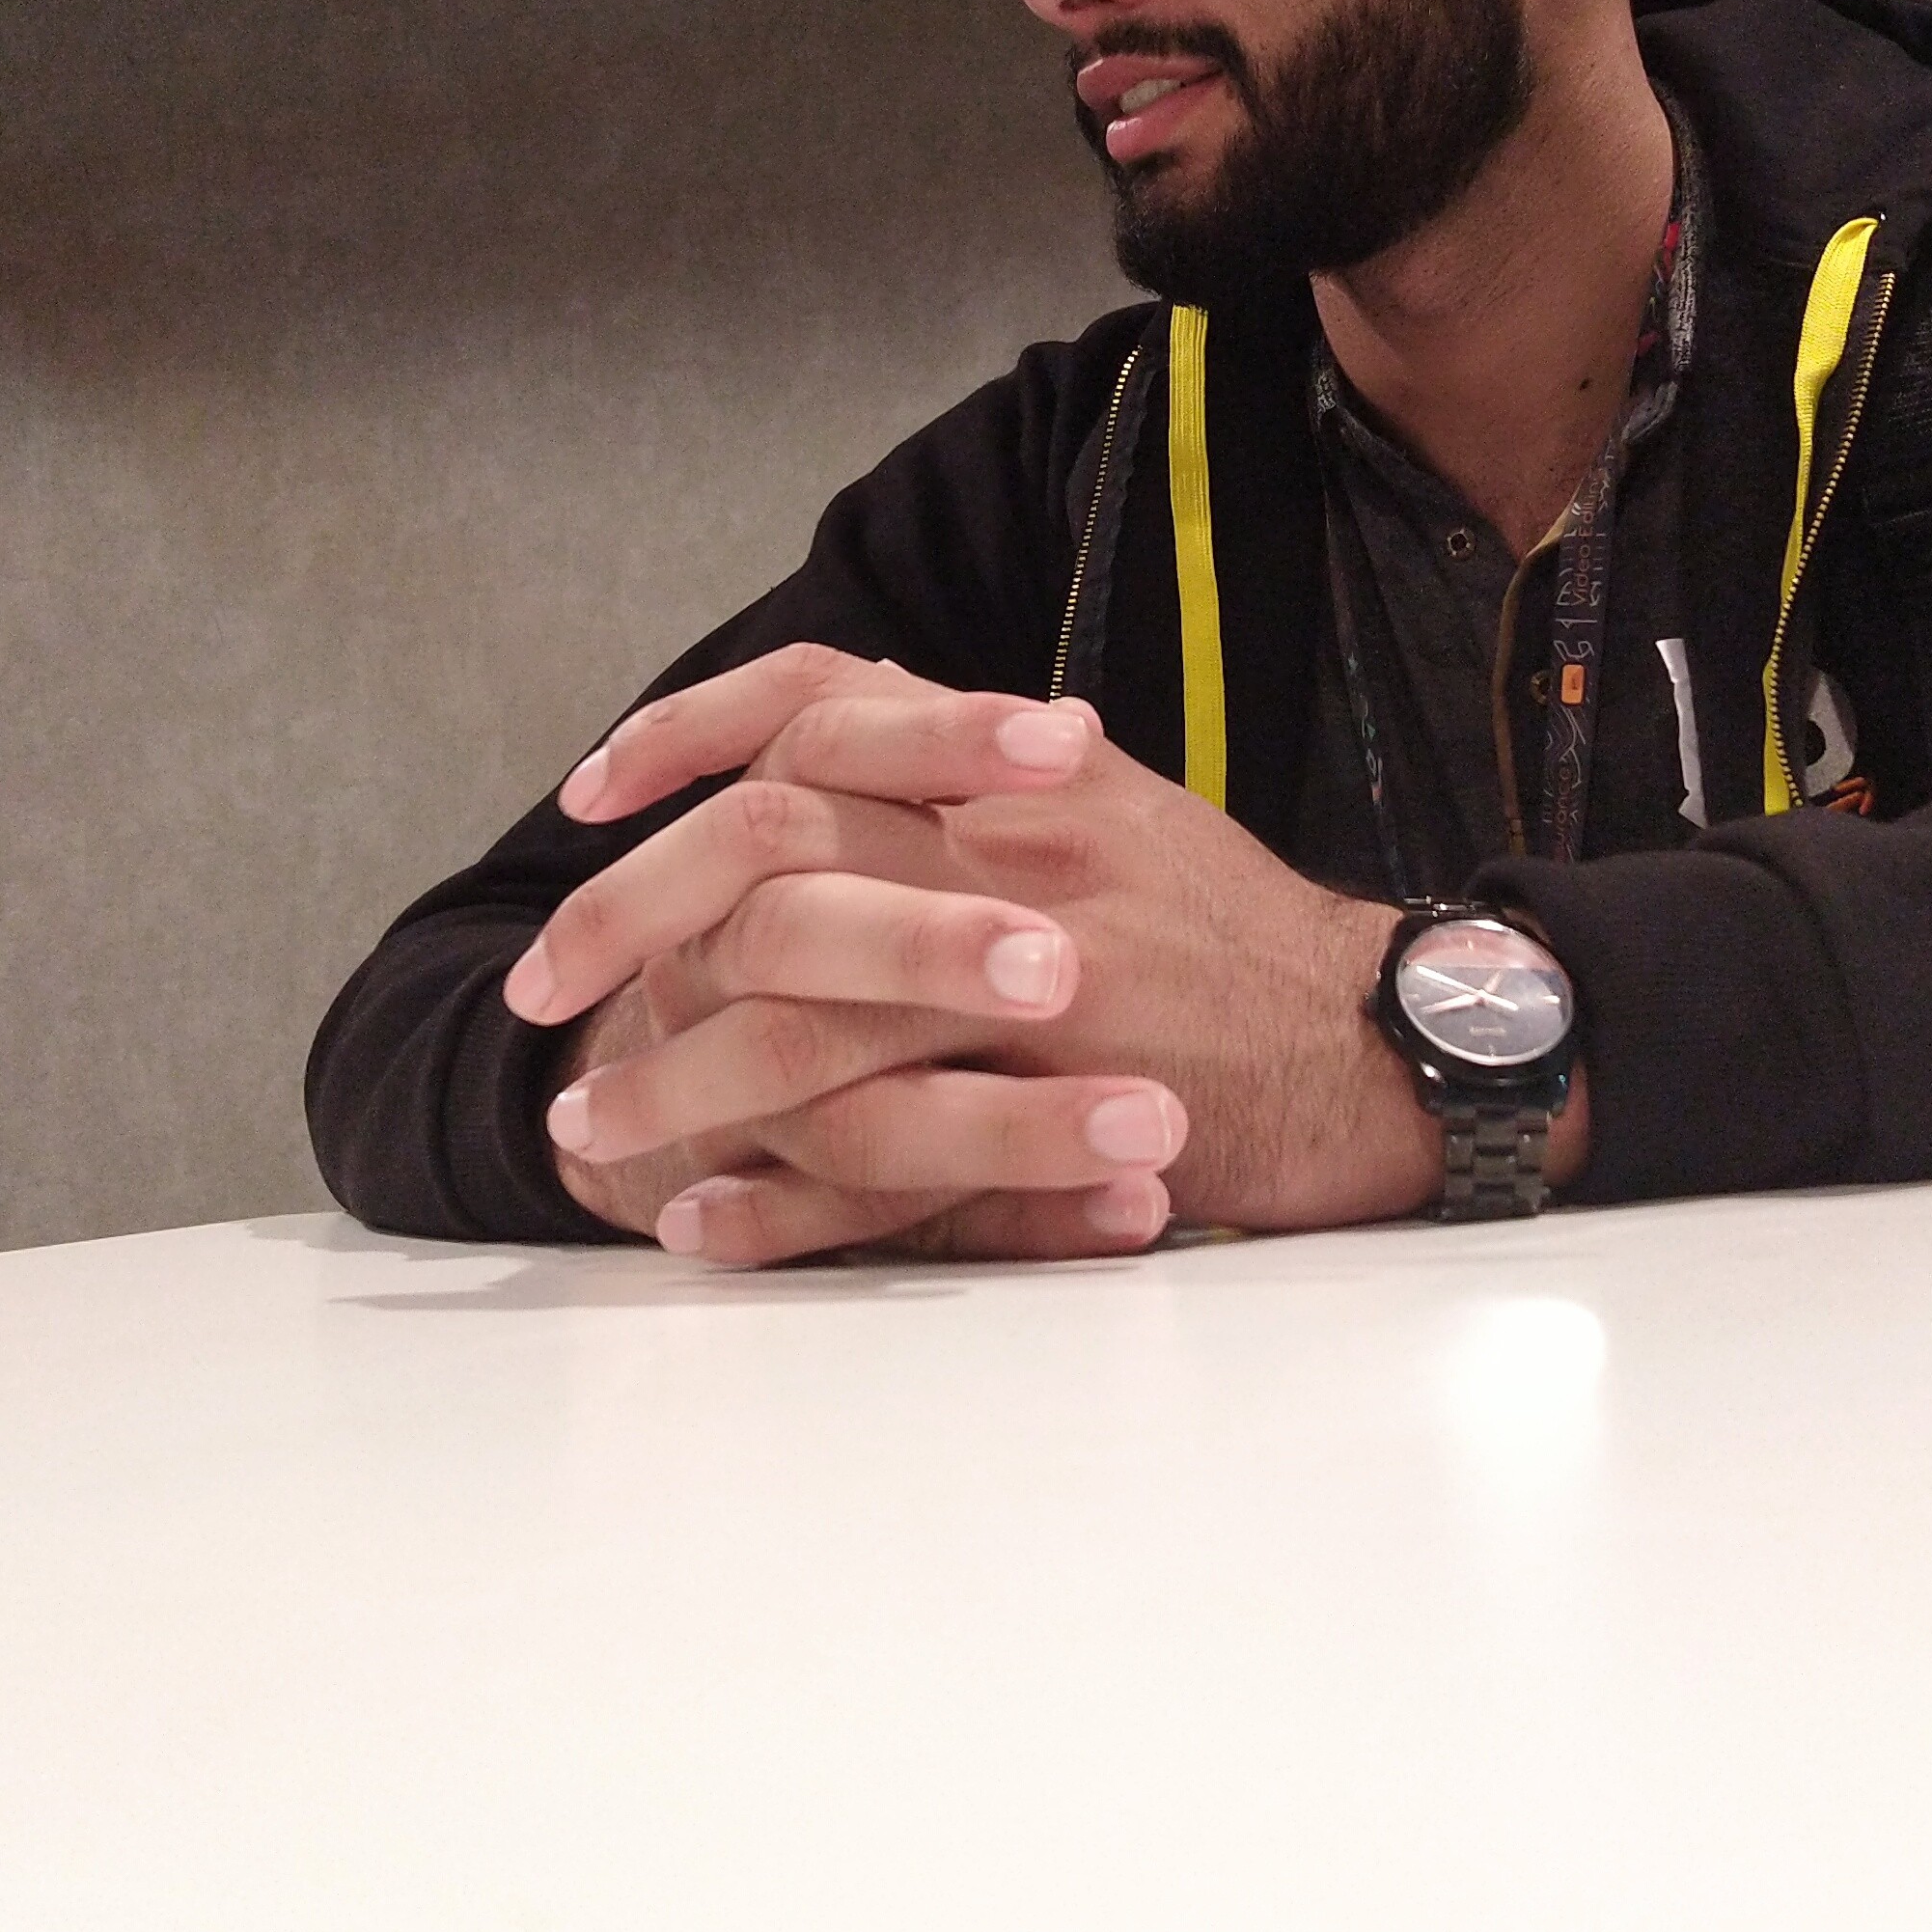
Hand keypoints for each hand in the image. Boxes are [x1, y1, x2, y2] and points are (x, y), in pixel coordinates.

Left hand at [511, 647, 1588, 1262]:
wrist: (1388, 1044)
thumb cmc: (1241, 938)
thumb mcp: (1116, 810)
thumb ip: (981, 776)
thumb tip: (850, 748)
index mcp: (1018, 770)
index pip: (815, 704)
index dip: (683, 738)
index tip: (591, 797)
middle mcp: (1017, 852)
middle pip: (768, 857)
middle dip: (629, 920)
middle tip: (543, 988)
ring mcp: (1039, 986)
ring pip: (800, 1022)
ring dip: (674, 1082)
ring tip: (589, 1131)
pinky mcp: (1065, 1109)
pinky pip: (883, 1164)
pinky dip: (779, 1204)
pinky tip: (708, 1227)